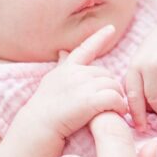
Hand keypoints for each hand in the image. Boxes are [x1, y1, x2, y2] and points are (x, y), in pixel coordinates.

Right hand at [25, 24, 126, 138]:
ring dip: (117, 98)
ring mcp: (81, 85)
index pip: (84, 49)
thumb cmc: (43, 112)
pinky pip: (115, 98)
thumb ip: (61, 68)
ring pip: (113, 85)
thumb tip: (63, 52)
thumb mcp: (51, 84)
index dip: (99, 38)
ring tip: (114, 110)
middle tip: (110, 103)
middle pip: (106, 74)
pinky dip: (120, 106)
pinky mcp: (89, 100)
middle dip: (110, 88)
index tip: (111, 28)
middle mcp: (74, 73)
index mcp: (66, 69)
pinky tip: (117, 113)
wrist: (37, 129)